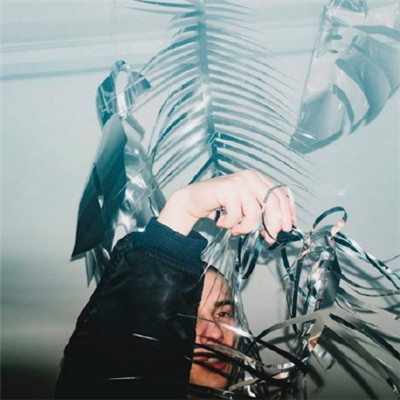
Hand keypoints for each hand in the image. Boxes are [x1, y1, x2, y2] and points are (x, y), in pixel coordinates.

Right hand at [157, 170, 295, 243]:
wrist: (194, 200)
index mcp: (259, 179)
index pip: (281, 194)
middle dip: (273, 224)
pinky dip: (230, 224)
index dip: (287, 213)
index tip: (287, 229)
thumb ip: (261, 215)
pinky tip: (222, 222)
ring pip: (255, 212)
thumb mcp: (244, 209)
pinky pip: (237, 214)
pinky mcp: (228, 188)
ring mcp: (239, 181)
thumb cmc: (220, 206)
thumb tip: (276, 232)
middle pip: (273, 202)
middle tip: (268, 238)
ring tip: (235, 229)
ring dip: (245, 227)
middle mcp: (251, 177)